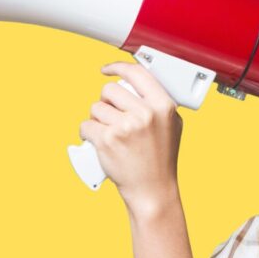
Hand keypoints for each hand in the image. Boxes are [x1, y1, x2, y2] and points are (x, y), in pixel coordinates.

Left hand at [78, 61, 182, 210]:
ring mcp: (125, 127)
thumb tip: (138, 83)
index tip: (107, 69)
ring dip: (96, 119)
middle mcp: (145, 114)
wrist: (152, 190)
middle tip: (110, 116)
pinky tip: (96, 141)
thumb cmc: (161, 159)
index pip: (137, 73)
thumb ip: (159, 103)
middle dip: (106, 102)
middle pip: (110, 90)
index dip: (118, 67)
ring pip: (96, 108)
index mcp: (162, 106)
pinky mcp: (107, 140)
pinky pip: (86, 125)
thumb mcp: (172, 125)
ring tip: (107, 133)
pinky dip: (87, 133)